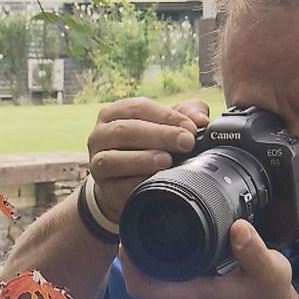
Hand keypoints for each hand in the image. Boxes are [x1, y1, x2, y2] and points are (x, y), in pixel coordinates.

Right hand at [87, 97, 209, 221]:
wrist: (125, 183)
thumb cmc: (147, 146)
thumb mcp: (165, 125)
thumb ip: (185, 114)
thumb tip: (201, 119)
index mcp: (113, 113)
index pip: (138, 107)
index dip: (166, 116)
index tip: (190, 127)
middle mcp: (99, 136)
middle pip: (126, 131)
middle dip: (160, 136)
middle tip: (186, 142)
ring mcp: (97, 164)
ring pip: (112, 159)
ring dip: (142, 159)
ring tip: (166, 161)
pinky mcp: (104, 190)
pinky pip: (117, 187)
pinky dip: (136, 184)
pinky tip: (153, 182)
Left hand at [119, 219, 298, 298]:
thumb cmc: (268, 294)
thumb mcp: (269, 270)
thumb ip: (253, 250)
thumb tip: (238, 227)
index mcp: (191, 294)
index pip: (142, 286)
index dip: (128, 263)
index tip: (129, 235)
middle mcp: (180, 296)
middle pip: (138, 277)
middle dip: (131, 249)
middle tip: (134, 216)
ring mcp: (182, 292)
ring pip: (148, 274)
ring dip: (141, 250)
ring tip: (145, 218)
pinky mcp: (187, 286)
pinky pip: (160, 271)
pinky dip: (155, 253)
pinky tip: (161, 231)